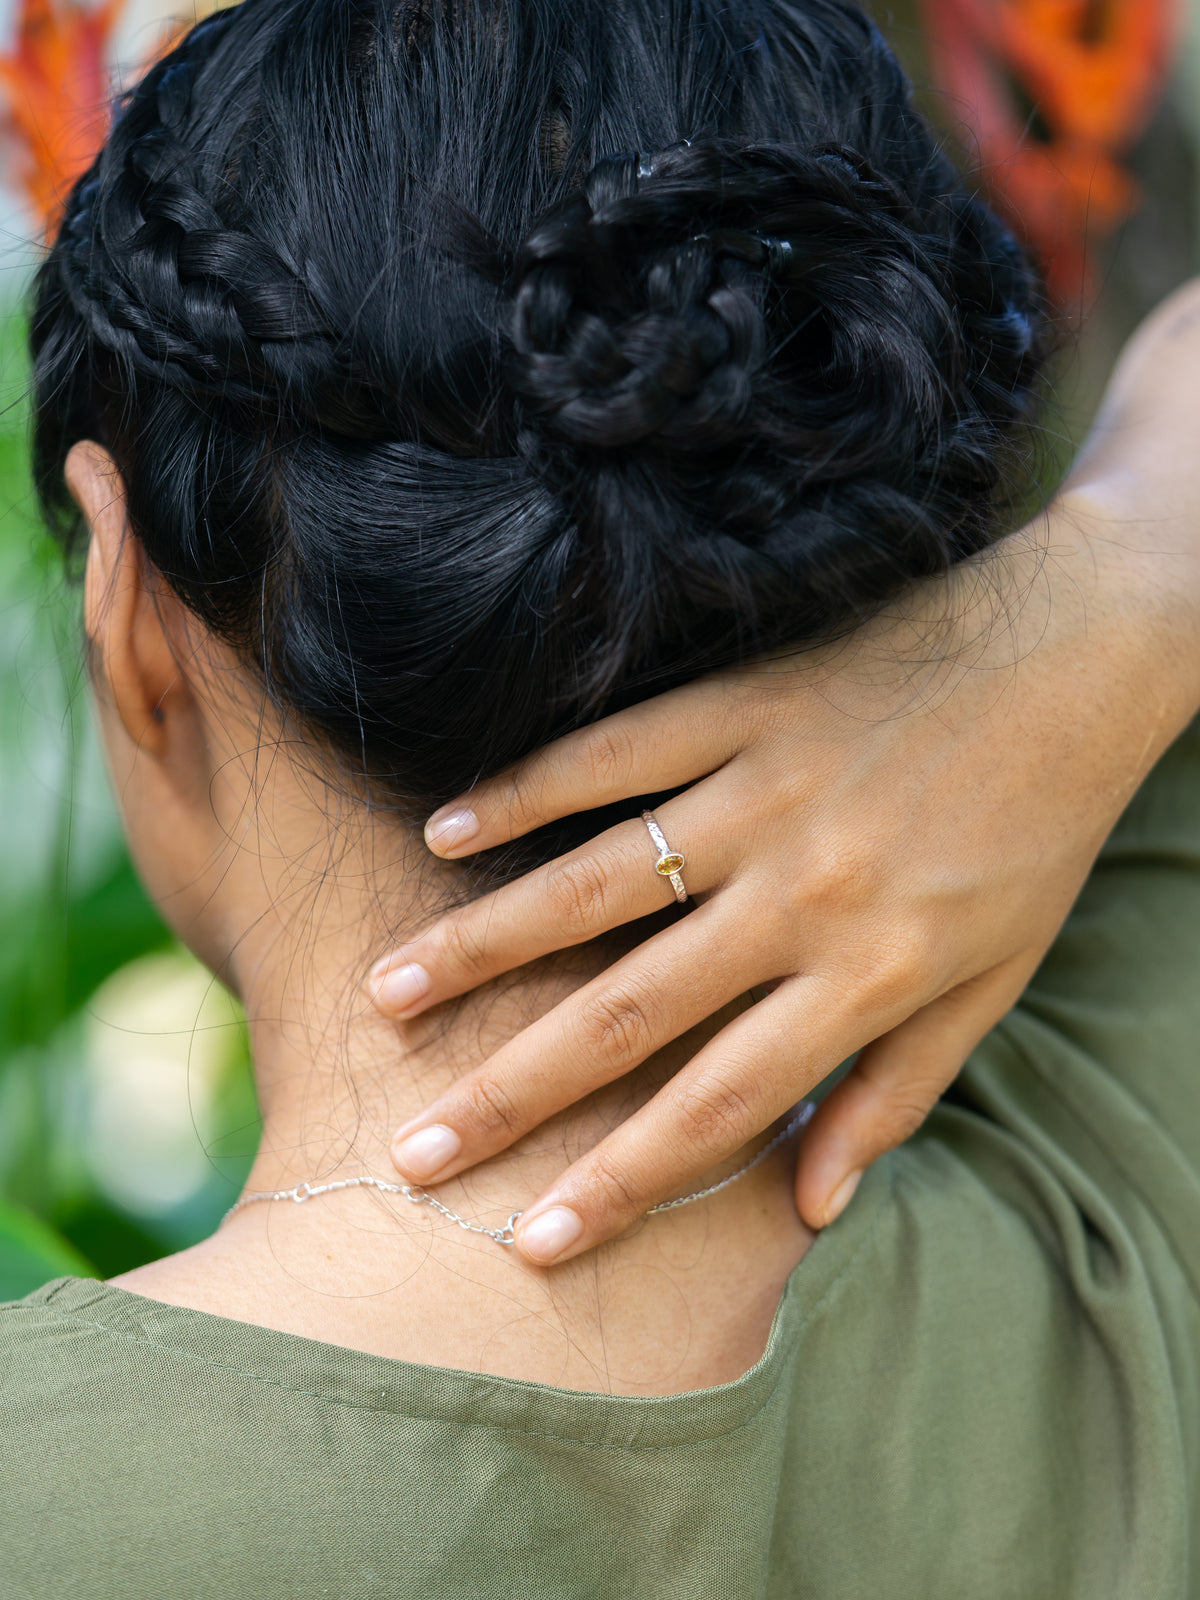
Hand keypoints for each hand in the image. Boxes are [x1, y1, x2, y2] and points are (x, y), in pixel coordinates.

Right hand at [371, 282, 1199, 1265]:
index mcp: (867, 976)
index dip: (621, 1183)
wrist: (1079, 652)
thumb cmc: (1038, 828)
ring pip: (599, 885)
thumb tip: (816, 1207)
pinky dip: (527, 790)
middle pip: (631, 1013)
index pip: (721, 1106)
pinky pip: (616, 754)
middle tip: (413, 1149)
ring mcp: (764, 792)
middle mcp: (801, 896)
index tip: (531, 1240)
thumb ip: (899, 1091)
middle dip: (514, 1091)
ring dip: (486, 944)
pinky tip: (446, 827)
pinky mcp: (743, 703)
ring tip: (389, 993)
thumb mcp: (994, 978)